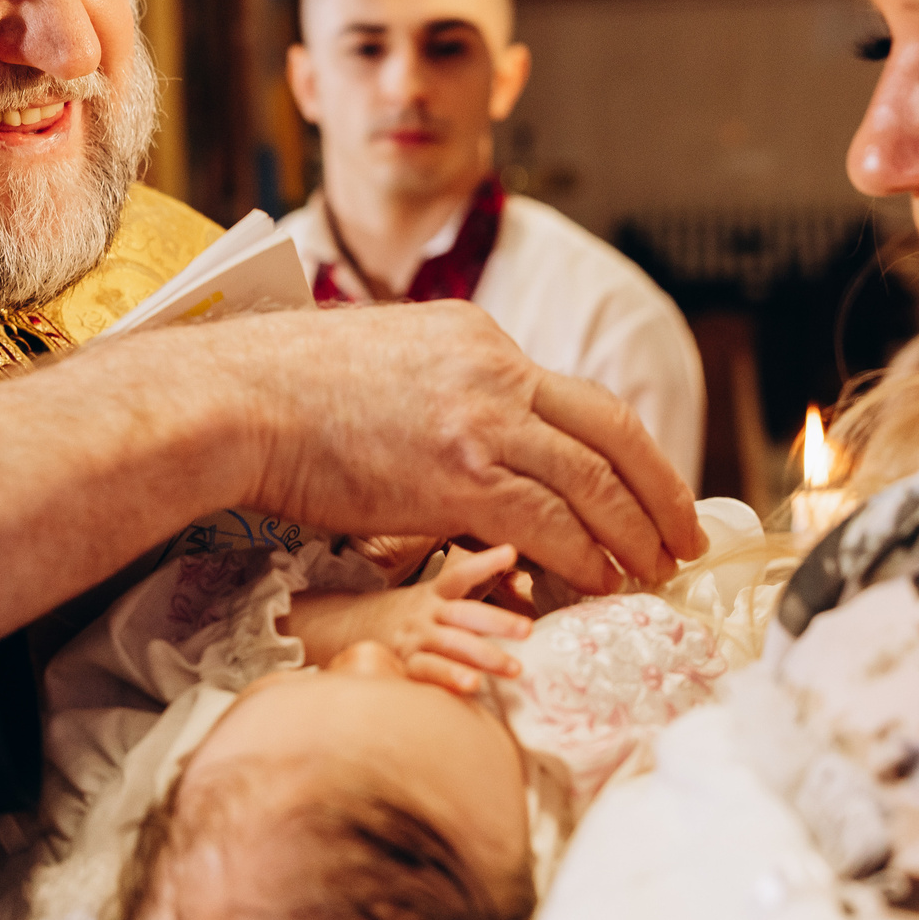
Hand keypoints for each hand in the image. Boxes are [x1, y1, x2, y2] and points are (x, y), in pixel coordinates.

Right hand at [0, 300, 700, 637]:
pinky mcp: (461, 473)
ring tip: (652, 572)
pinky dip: (588, 554)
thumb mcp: (381, 364)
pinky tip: (601, 581)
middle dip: (658, 489)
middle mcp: (493, 370)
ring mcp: (481, 419)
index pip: (575, 397)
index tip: (646, 487)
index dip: (625, 449)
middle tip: (683, 535)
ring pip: (594, 480)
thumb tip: (457, 438)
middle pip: (612, 430)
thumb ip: (437, 392)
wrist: (235, 402)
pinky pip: (552, 521)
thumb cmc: (282, 394)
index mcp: (477, 338)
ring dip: (633, 533)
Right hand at [284, 545, 531, 696]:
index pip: (459, 575)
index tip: (511, 552)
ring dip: (484, 657)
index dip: (483, 563)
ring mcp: (414, 640)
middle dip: (497, 622)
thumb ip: (468, 591)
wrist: (349, 630)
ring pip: (451, 645)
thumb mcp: (432, 598)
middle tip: (527, 629)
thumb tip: (514, 570)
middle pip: (463, 614)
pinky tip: (473, 686)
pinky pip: (429, 671)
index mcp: (433, 595)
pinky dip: (450, 678)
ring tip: (513, 669)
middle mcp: (425, 615)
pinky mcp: (405, 666)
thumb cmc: (409, 617)